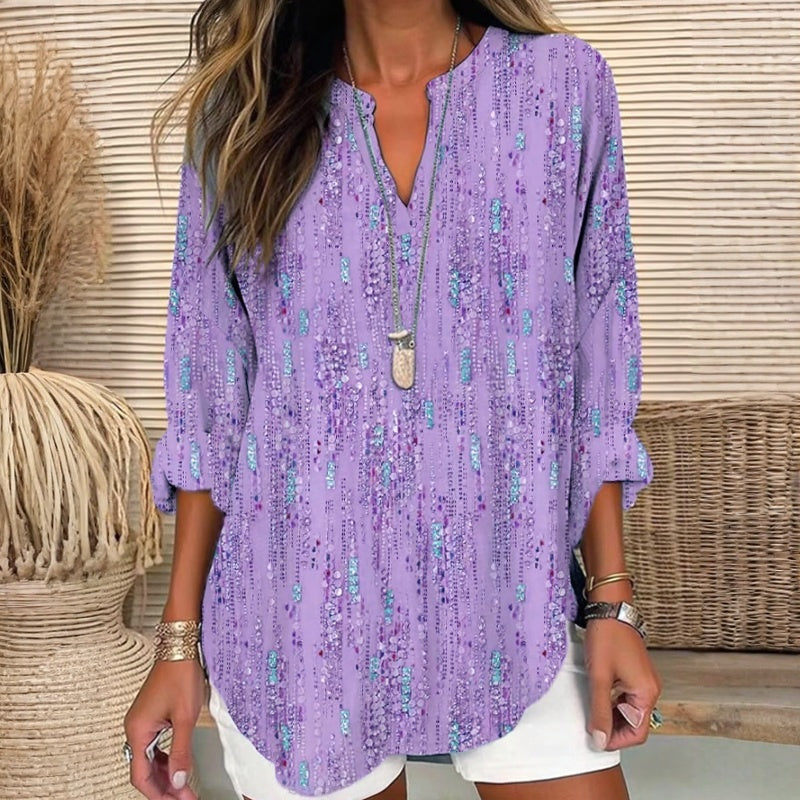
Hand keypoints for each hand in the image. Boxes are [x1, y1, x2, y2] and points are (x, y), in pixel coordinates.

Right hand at [124, 659, 205, 798]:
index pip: (141, 776)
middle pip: (144, 770)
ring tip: (182, 787)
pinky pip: (153, 747)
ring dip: (164, 775)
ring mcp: (141, 723)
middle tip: (184, 797)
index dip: (159, 793)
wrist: (180, 649)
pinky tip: (176, 765)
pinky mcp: (150, 717)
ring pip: (148, 760)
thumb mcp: (185, 717)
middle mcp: (134, 729)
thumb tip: (180, 780)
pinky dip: (164, 759)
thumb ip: (182, 752)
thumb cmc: (180, 676)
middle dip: (163, 787)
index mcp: (138, 731)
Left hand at [583, 618, 661, 750]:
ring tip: (590, 711)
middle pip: (635, 723)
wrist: (610, 609)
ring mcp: (644, 680)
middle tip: (589, 726)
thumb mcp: (599, 678)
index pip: (637, 733)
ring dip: (611, 715)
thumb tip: (599, 740)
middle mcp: (650, 689)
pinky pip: (627, 697)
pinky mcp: (636, 673)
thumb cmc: (606, 638)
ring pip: (629, 711)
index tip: (595, 739)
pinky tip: (596, 697)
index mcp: (646, 693)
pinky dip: (613, 702)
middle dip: (613, 729)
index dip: (616, 740)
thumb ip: (599, 711)